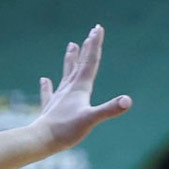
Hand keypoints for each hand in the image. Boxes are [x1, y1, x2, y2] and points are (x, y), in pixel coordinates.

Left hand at [32, 26, 131, 152]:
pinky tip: (44, 80)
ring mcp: (59, 97)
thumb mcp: (92, 120)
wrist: (40, 140)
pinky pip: (50, 92)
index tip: (97, 29)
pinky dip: (47, 85)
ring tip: (71, 45)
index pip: (90, 62)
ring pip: (66, 73)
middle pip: (80, 63)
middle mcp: (69, 88)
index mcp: (80, 88)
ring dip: (71, 59)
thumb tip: (128, 100)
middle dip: (88, 47)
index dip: (95, 45)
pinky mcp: (51, 108)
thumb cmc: (66, 130)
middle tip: (91, 32)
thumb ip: (110, 109)